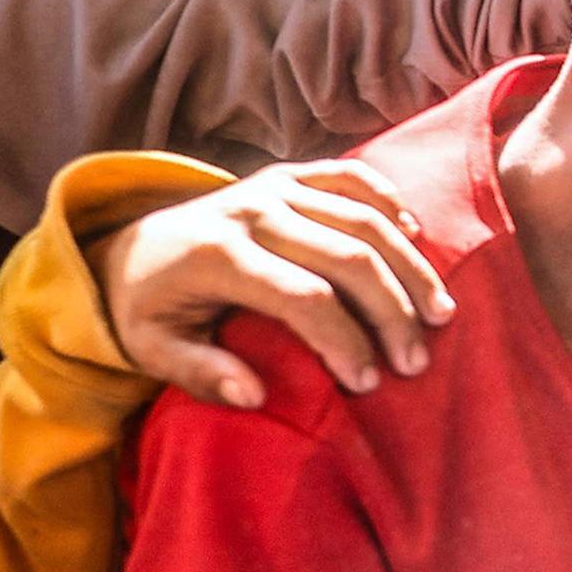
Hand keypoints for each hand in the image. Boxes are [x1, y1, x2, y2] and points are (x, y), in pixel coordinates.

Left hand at [90, 162, 453, 409]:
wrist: (131, 247)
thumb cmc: (150, 307)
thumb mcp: (153, 349)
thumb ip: (200, 373)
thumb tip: (256, 398)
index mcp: (218, 255)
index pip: (305, 298)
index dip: (346, 341)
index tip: (368, 383)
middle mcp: (252, 211)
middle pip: (350, 257)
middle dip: (393, 312)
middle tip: (415, 360)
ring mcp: (273, 186)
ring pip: (366, 219)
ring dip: (412, 268)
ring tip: (441, 313)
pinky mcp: (288, 173)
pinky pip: (352, 177)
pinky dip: (391, 202)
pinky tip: (417, 238)